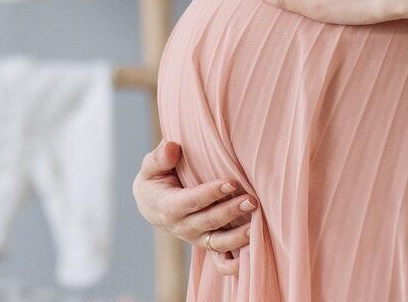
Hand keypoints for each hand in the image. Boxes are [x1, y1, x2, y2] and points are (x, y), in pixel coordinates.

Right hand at [131, 138, 255, 275]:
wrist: (151, 205)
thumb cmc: (154, 180)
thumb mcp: (150, 167)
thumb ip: (159, 158)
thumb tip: (171, 147)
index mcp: (168, 207)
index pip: (192, 201)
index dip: (211, 193)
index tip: (231, 182)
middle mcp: (182, 226)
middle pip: (209, 221)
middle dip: (231, 211)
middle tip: (251, 200)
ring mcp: (195, 238)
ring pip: (218, 242)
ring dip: (238, 235)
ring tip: (257, 224)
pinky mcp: (205, 243)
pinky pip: (221, 257)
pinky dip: (236, 261)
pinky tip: (253, 252)